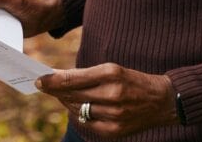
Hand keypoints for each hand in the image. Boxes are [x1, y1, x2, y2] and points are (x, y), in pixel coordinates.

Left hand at [36, 64, 178, 137]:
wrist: (162, 101)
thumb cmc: (133, 81)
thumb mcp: (113, 69)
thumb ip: (86, 74)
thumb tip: (59, 78)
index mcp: (111, 73)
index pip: (72, 78)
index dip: (52, 80)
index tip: (39, 79)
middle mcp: (112, 94)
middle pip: (72, 95)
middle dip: (55, 90)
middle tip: (43, 85)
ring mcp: (114, 115)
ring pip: (77, 110)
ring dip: (66, 102)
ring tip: (61, 95)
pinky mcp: (115, 131)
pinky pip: (87, 124)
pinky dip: (78, 116)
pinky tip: (74, 108)